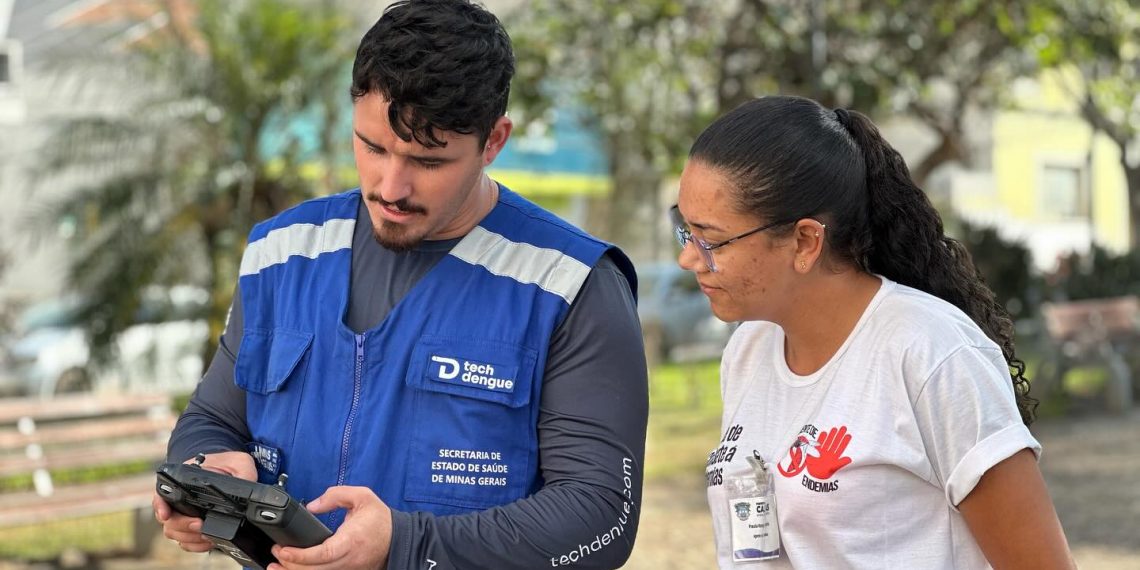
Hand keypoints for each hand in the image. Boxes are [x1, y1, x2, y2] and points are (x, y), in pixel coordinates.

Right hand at [152, 451, 256, 552]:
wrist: (229, 470)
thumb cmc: (230, 463)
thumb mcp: (239, 462)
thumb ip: (243, 473)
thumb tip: (247, 488)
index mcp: (183, 479)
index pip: (162, 493)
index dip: (161, 506)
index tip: (166, 515)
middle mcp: (178, 498)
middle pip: (168, 519)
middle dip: (183, 526)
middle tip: (199, 526)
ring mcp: (183, 513)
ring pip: (174, 533)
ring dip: (189, 538)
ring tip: (207, 536)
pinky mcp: (192, 525)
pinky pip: (185, 541)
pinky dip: (195, 545)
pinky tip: (208, 542)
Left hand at [269, 486, 391, 569]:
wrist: (399, 539)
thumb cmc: (381, 519)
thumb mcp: (362, 496)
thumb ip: (335, 495)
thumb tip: (312, 505)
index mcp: (351, 540)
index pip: (322, 553)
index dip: (299, 555)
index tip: (283, 550)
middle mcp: (349, 559)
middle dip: (291, 565)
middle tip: (275, 556)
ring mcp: (349, 569)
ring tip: (277, 567)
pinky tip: (296, 569)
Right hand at [806, 426, 851, 479]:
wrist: (813, 475)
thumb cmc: (824, 473)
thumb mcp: (833, 467)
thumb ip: (841, 463)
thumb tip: (850, 459)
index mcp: (834, 457)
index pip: (841, 448)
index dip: (845, 442)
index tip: (849, 435)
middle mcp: (829, 453)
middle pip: (835, 442)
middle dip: (839, 435)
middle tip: (844, 428)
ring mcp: (823, 452)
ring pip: (828, 442)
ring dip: (831, 435)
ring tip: (835, 428)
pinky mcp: (816, 451)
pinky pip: (819, 443)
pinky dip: (822, 438)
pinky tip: (825, 432)